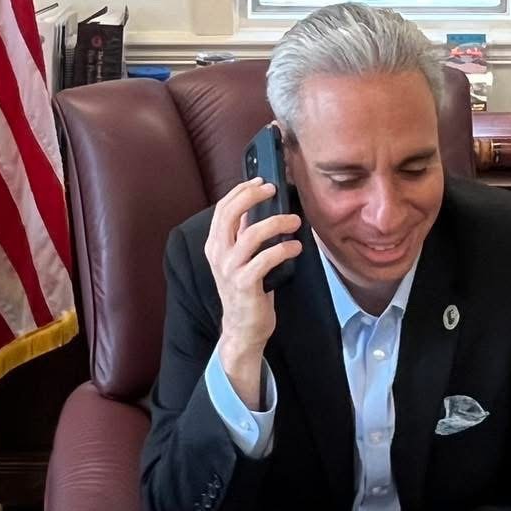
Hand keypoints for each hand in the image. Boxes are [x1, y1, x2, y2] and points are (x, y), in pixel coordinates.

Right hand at [206, 177, 300, 406]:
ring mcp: (230, 270)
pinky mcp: (245, 285)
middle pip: (230, 214)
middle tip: (273, 189)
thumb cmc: (247, 290)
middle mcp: (218, 254)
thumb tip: (260, 206)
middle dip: (253, 196)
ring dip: (276, 223)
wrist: (243, 329)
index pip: (223, 208)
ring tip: (295, 221)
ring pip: (250, 235)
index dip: (241, 191)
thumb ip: (245, 234)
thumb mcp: (241, 259)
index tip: (262, 181)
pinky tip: (296, 247)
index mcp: (214, 245)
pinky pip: (265, 259)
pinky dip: (284, 249)